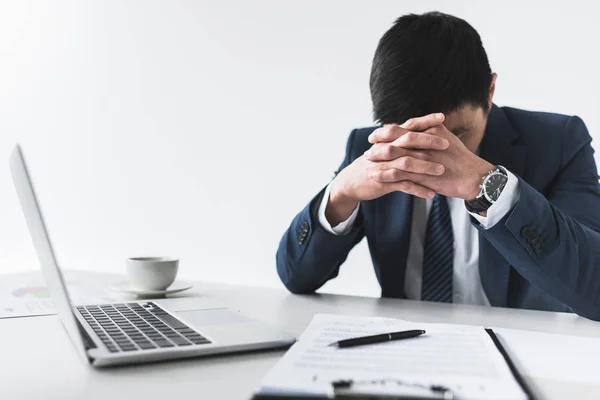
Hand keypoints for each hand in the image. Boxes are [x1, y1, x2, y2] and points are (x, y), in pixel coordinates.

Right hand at [326, 123, 447, 225]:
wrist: (351, 181)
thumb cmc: (372, 163)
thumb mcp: (383, 148)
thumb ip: (399, 139)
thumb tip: (419, 129)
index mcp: (388, 140)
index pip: (408, 126)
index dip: (424, 121)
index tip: (441, 117)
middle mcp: (385, 150)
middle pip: (408, 142)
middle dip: (428, 142)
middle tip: (446, 144)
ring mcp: (384, 166)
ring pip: (406, 164)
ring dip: (425, 167)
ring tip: (442, 170)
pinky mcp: (383, 182)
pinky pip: (403, 186)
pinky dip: (418, 190)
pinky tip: (431, 194)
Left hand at [365, 113, 493, 199]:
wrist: (473, 178)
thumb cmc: (461, 160)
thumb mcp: (447, 140)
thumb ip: (431, 134)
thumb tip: (419, 130)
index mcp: (430, 131)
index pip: (404, 127)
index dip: (387, 130)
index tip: (376, 134)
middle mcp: (425, 142)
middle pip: (395, 138)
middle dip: (379, 141)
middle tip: (368, 145)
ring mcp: (422, 158)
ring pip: (394, 155)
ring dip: (378, 157)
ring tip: (367, 160)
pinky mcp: (421, 174)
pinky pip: (398, 174)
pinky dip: (383, 174)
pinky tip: (373, 176)